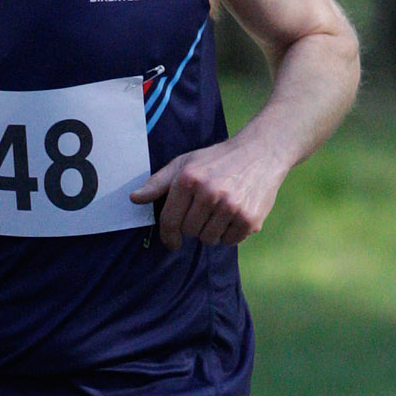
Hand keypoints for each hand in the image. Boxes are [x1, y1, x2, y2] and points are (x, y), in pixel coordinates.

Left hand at [130, 136, 285, 249]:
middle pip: (190, 232)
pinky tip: (236, 214)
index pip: (170, 221)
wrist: (261, 153)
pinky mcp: (249, 218)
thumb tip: (134, 198)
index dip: (168, 236)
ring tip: (221, 210)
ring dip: (213, 230)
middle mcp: (209, 193)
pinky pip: (230, 241)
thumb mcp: (185, 164)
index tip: (172, 242)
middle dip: (195, 226)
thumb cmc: (217, 160)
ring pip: (210, 239)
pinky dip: (231, 233)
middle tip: (206, 210)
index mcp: (189, 180)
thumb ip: (158, 183)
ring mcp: (231, 207)